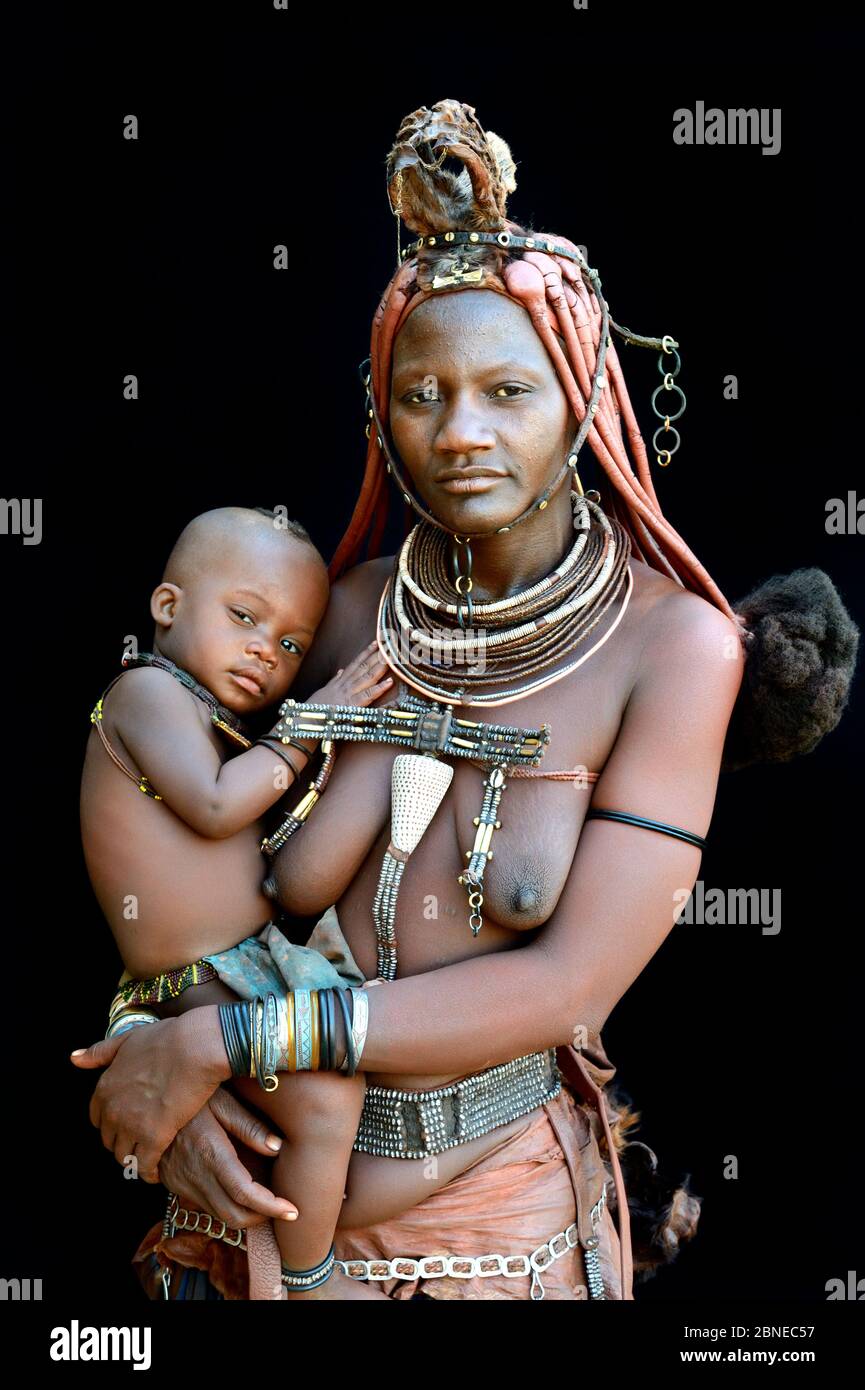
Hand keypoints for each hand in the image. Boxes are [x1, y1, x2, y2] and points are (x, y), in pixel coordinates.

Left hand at [70, 1008, 230, 1182]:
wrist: (195, 1047)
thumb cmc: (168, 1039)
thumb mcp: (128, 1039)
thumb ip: (101, 1052)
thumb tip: (75, 1059)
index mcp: (105, 1087)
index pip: (97, 1119)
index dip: (112, 1122)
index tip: (127, 1123)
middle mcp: (112, 1110)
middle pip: (109, 1140)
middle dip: (123, 1142)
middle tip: (141, 1141)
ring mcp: (131, 1125)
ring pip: (124, 1157)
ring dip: (134, 1160)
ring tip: (149, 1158)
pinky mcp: (153, 1138)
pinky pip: (143, 1166)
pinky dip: (148, 1171)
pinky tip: (156, 1172)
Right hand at [158, 1087, 297, 1228]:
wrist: (144, 1101)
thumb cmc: (191, 1094)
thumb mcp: (221, 1100)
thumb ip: (249, 1126)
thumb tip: (278, 1148)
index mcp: (210, 1153)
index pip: (244, 1194)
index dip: (271, 1207)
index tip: (292, 1210)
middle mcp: (194, 1175)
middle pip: (232, 1216)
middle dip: (260, 1219)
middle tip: (282, 1208)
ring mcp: (180, 1182)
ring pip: (217, 1214)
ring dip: (243, 1214)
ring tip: (264, 1201)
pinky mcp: (172, 1183)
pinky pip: (203, 1204)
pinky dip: (224, 1204)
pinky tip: (237, 1189)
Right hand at [310, 639, 392, 707]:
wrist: (308, 718)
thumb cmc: (316, 707)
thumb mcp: (325, 691)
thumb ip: (335, 680)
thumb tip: (340, 671)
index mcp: (341, 681)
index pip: (355, 663)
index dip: (366, 653)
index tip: (375, 643)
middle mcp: (346, 684)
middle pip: (363, 667)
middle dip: (376, 656)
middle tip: (388, 645)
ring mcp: (349, 693)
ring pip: (367, 677)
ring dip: (380, 667)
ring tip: (391, 658)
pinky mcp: (352, 705)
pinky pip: (368, 695)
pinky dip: (379, 688)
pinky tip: (389, 682)